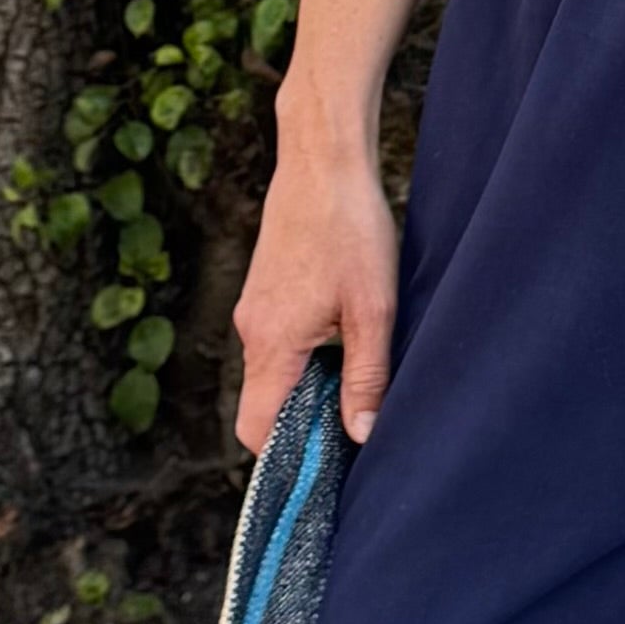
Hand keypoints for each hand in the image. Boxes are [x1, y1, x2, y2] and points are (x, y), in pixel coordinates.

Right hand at [233, 131, 400, 456]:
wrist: (321, 160)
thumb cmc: (350, 229)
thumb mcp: (372, 310)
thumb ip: (367, 377)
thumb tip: (361, 436)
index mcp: (271, 344)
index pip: (257, 430)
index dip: (287, 457)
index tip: (330, 463)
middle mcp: (252, 332)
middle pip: (266, 405)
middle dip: (307, 423)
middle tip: (359, 421)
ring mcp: (255, 311)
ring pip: (276, 373)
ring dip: (313, 386)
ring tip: (361, 374)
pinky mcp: (266, 292)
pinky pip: (280, 344)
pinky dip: (309, 357)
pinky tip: (348, 337)